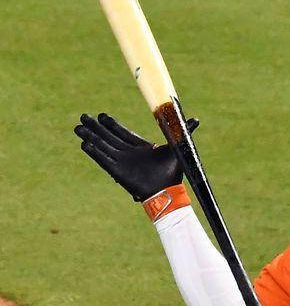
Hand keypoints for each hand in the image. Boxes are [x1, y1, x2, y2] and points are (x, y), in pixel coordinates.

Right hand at [75, 113, 197, 201]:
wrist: (167, 190)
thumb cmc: (173, 171)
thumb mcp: (178, 147)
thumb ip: (184, 131)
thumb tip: (196, 119)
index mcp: (141, 147)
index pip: (122, 132)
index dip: (111, 124)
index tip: (101, 115)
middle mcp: (129, 153)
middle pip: (108, 137)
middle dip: (96, 127)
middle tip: (83, 116)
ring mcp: (121, 161)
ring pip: (102, 146)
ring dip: (90, 136)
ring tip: (77, 127)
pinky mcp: (117, 170)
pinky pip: (102, 159)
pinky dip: (93, 152)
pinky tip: (83, 144)